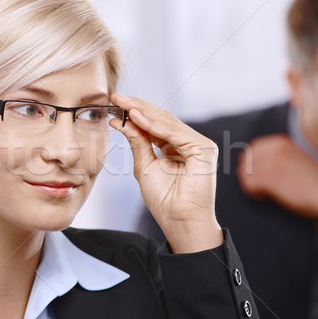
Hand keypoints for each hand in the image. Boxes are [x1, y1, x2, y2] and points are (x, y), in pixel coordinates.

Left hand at [110, 94, 222, 252]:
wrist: (179, 221)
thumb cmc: (164, 200)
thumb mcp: (144, 166)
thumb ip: (137, 142)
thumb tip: (122, 121)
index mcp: (177, 148)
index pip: (155, 124)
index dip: (135, 113)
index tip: (114, 103)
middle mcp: (190, 143)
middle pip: (161, 119)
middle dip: (137, 107)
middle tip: (116, 97)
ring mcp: (199, 145)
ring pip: (167, 123)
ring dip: (143, 111)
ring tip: (123, 103)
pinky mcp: (204, 149)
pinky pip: (175, 133)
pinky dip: (155, 124)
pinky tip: (136, 117)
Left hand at [236, 135, 317, 217]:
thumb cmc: (314, 181)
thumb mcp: (296, 159)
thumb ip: (278, 156)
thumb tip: (249, 159)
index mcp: (282, 142)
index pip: (253, 148)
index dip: (253, 163)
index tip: (259, 174)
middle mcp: (275, 149)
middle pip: (246, 160)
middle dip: (250, 174)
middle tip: (261, 186)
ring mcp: (272, 163)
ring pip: (245, 173)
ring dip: (252, 184)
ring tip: (266, 192)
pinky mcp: (270, 178)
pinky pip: (248, 185)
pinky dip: (254, 193)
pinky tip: (267, 196)